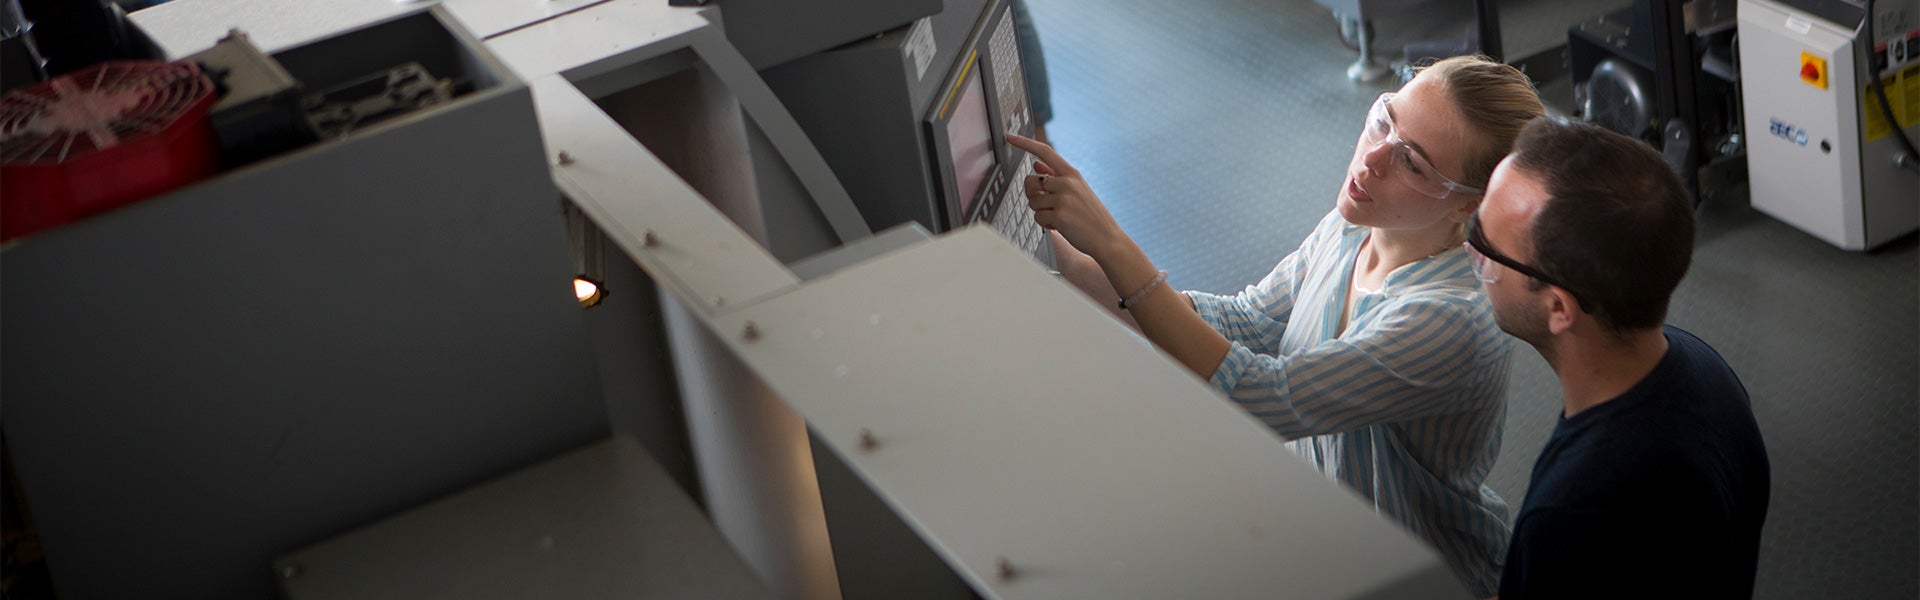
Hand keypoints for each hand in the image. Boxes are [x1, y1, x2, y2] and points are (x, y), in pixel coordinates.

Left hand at [1006, 134, 1126, 261]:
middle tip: (1044, 203)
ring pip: (1032, 202)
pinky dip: (1045, 224)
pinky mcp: (1060, 216)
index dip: (1025, 143)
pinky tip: (1059, 226)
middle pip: (1030, 181)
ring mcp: (1064, 199)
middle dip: (1031, 194)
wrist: (1107, 238)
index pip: (1045, 151)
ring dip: (1041, 212)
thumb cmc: (1091, 215)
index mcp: (1072, 173)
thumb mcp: (1077, 190)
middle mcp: (1067, 183)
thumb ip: (1056, 177)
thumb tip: (1036, 164)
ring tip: (1058, 217)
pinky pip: (1038, 217)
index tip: (1010, 136)